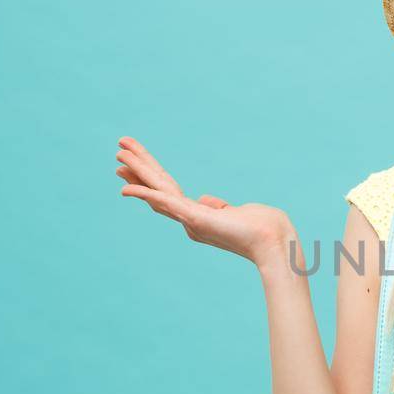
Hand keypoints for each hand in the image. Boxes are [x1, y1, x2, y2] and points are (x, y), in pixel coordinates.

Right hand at [115, 136, 293, 264]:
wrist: (275, 242)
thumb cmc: (264, 228)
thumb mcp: (238, 211)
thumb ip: (218, 207)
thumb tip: (205, 200)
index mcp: (198, 218)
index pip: (168, 192)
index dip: (151, 178)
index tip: (134, 164)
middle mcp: (189, 221)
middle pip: (158, 189)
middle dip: (138, 170)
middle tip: (118, 151)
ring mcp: (190, 220)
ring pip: (157, 191)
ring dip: (137, 172)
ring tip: (119, 154)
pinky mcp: (195, 218)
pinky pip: (165, 202)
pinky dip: (145, 194)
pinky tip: (126, 189)